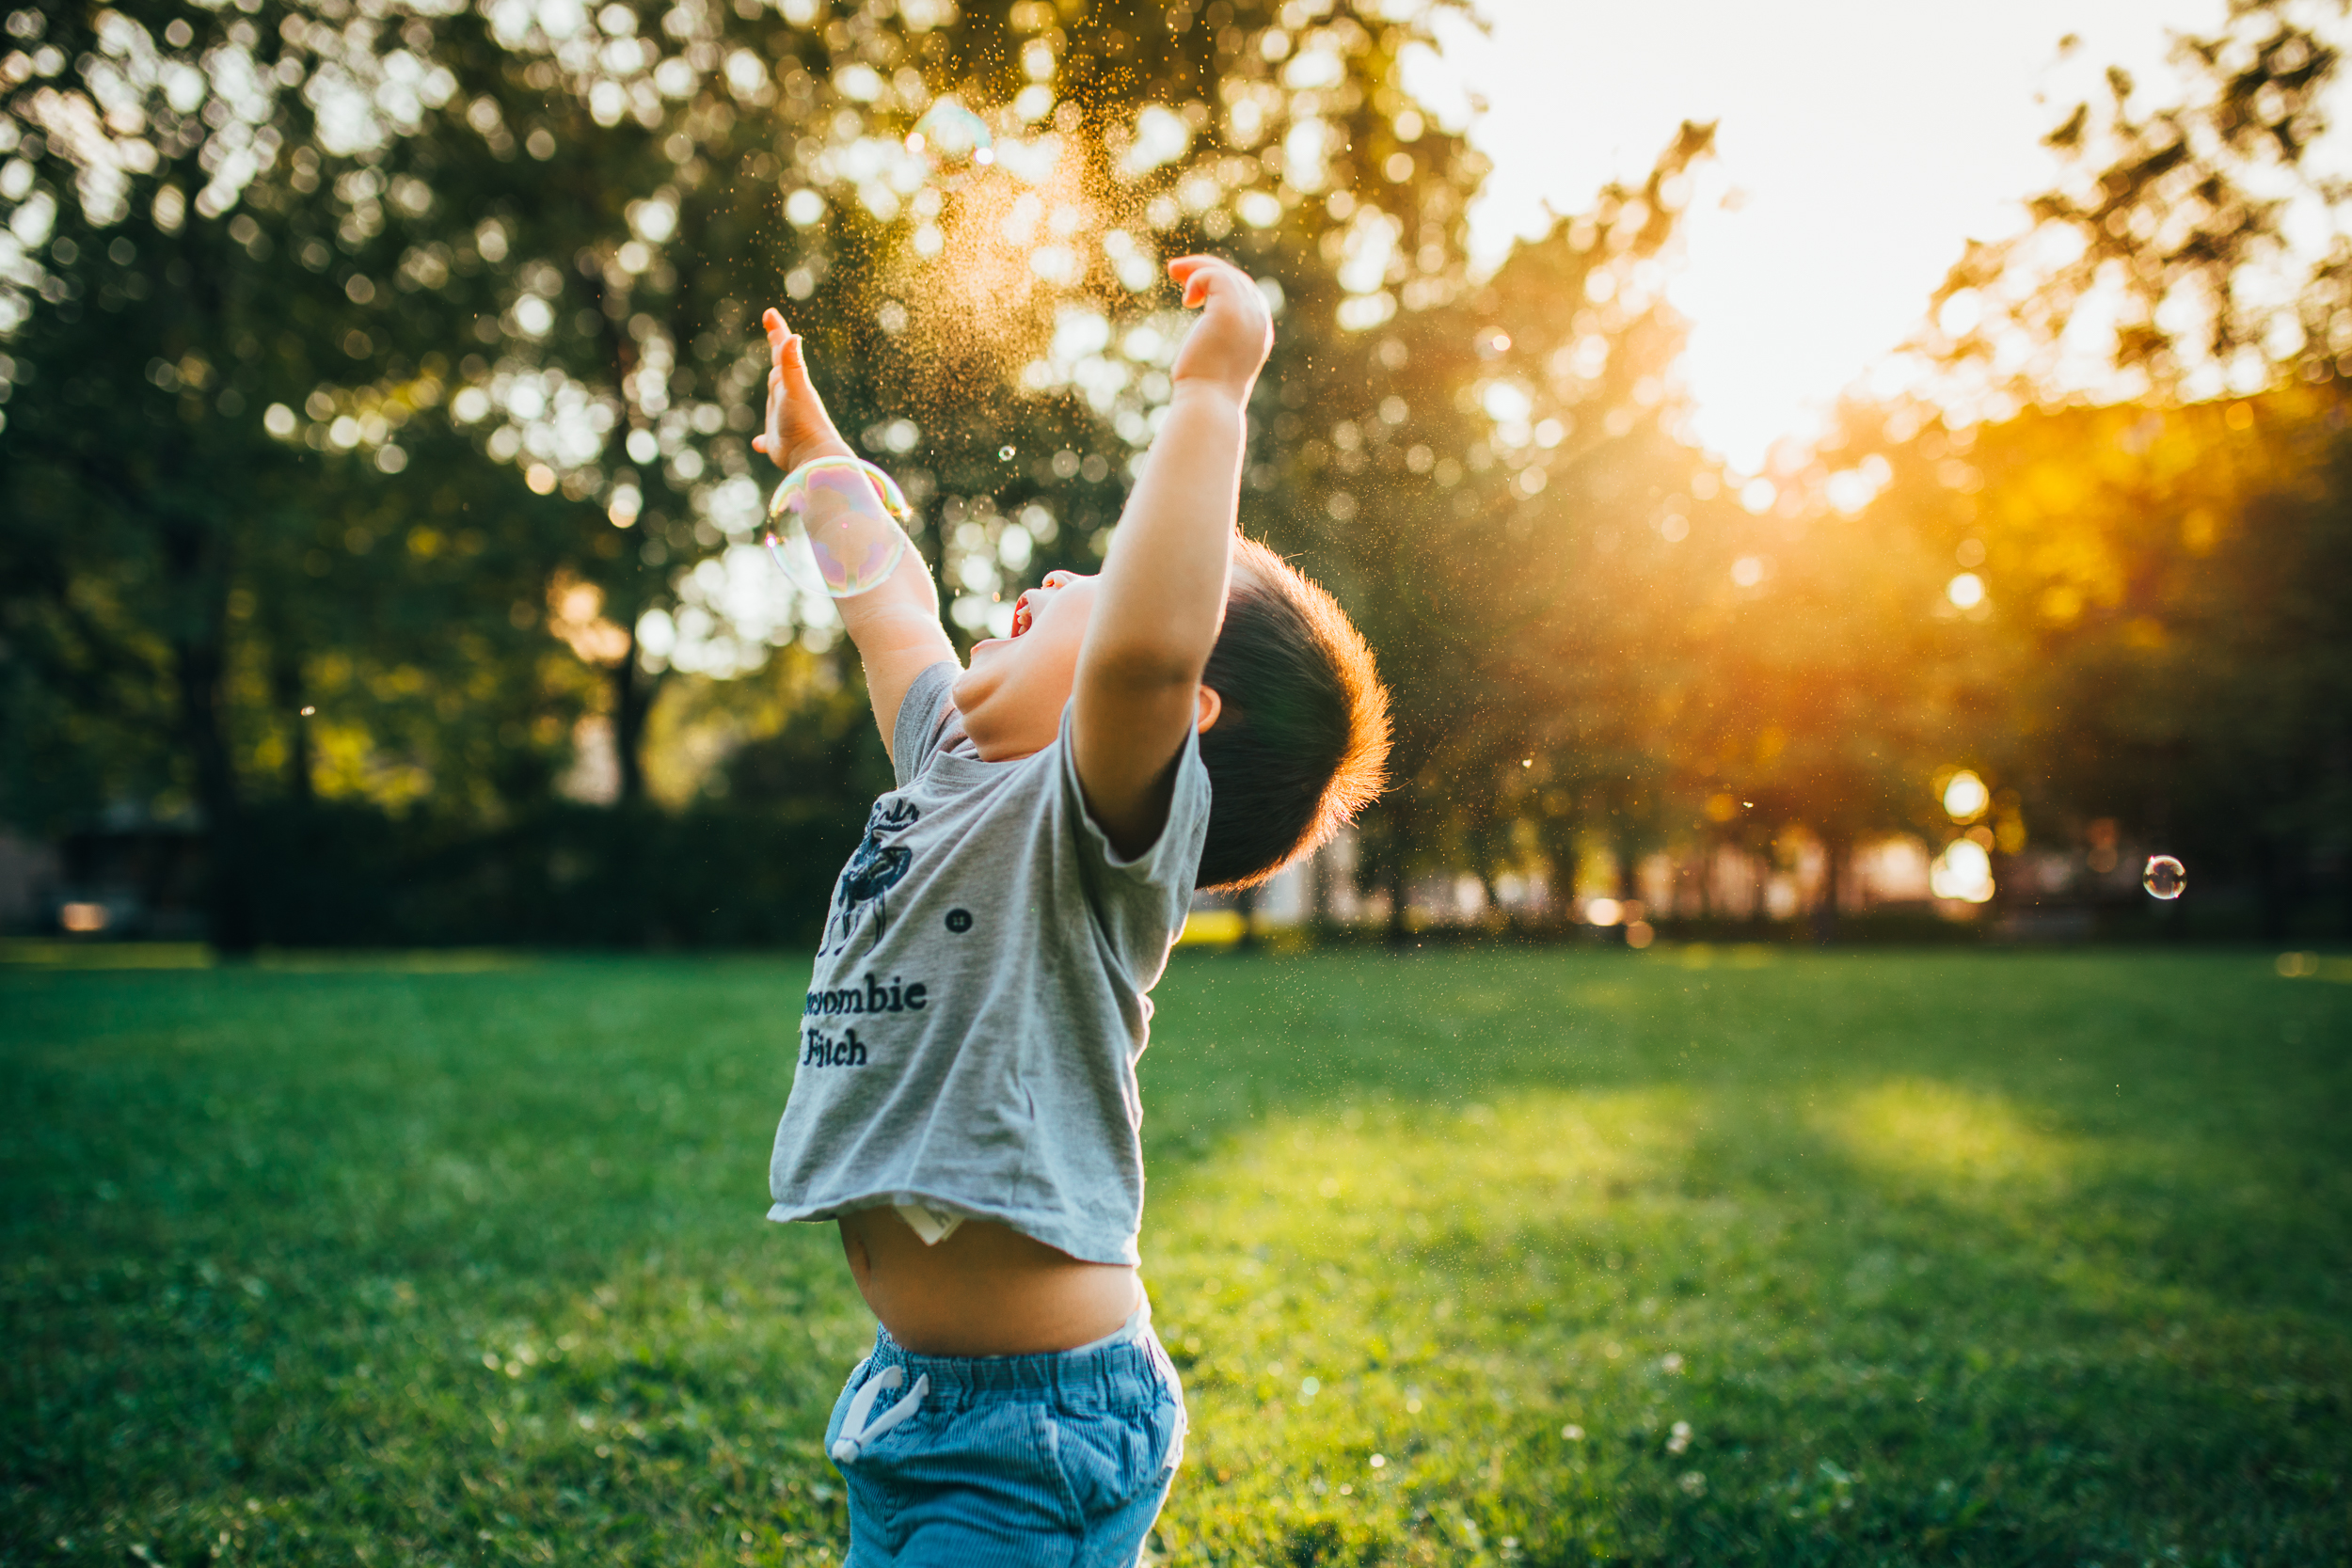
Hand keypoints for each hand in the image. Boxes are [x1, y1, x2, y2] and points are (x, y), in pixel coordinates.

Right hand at [751, 307, 855, 472]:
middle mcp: (787, 397)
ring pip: (776, 399)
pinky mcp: (778, 442)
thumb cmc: (804, 422)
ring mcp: (783, 418)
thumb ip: (792, 365)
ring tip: (772, 382)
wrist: (813, 456)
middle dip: (776, 350)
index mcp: (789, 382)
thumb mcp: (795, 389)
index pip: (782, 350)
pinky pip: (767, 438)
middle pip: (779, 367)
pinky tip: (759, 443)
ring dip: (773, 390)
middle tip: (773, 333)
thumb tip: (792, 337)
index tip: (770, 312)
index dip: (776, 330)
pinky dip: (762, 439)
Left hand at [1167, 256, 1272, 396]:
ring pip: (1224, 272)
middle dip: (1205, 269)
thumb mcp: (1213, 361)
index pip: (1244, 292)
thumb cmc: (1204, 391)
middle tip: (1174, 270)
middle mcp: (1259, 320)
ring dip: (1195, 267)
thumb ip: (1215, 343)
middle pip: (1235, 278)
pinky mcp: (1230, 310)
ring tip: (1172, 271)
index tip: (1190, 287)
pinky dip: (1195, 278)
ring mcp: (1247, 314)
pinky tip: (1186, 301)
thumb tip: (1202, 341)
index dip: (1217, 282)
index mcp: (1258, 332)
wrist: (1208, 404)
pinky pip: (1213, 276)